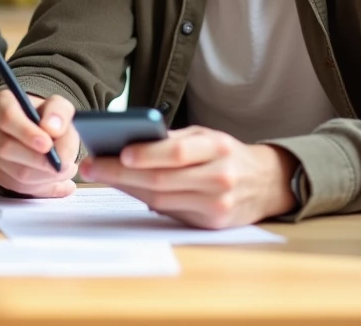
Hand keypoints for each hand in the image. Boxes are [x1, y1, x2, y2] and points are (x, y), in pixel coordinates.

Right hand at [0, 89, 79, 196]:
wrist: (40, 131)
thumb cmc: (47, 117)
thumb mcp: (59, 106)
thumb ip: (60, 113)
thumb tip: (53, 129)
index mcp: (2, 102)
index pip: (7, 117)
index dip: (27, 133)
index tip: (47, 145)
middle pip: (6, 148)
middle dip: (38, 160)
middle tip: (64, 164)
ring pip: (13, 172)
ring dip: (44, 176)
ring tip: (64, 169)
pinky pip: (16, 186)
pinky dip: (39, 186)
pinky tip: (53, 178)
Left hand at [79, 126, 297, 228]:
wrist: (268, 183)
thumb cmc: (227, 154)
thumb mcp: (208, 137)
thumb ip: (174, 141)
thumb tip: (128, 141)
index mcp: (219, 148)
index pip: (178, 153)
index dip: (147, 154)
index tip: (119, 151)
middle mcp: (220, 177)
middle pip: (162, 179)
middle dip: (121, 172)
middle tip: (92, 165)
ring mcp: (216, 204)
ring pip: (161, 199)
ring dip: (126, 187)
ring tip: (100, 175)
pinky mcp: (211, 223)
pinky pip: (169, 211)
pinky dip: (144, 200)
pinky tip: (126, 188)